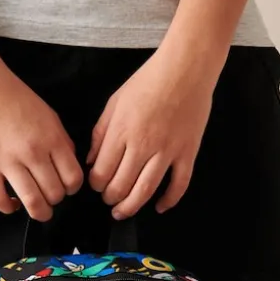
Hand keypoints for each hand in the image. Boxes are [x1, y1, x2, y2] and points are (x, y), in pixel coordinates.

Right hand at [0, 65, 82, 220]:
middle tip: (50, 195)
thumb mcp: (49, 116)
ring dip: (39, 212)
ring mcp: (7, 161)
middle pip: (54, 193)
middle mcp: (32, 153)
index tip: (66, 186)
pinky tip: (13, 204)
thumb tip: (69, 167)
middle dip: (56, 200)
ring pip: (32, 201)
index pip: (73, 178)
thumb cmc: (16, 98)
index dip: (72, 187)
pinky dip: (9, 208)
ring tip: (38, 210)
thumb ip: (61, 142)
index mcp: (52, 139)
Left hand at [87, 49, 214, 218]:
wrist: (185, 69)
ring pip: (146, 190)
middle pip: (121, 185)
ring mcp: (167, 151)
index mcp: (122, 131)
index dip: (96, 185)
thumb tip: (92, 161)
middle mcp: (143, 145)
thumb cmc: (148, 81)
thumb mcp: (114, 102)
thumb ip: (100, 133)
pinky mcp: (188, 153)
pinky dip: (168, 200)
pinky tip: (159, 207)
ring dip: (131, 206)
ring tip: (123, 211)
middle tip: (109, 200)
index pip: (102, 172)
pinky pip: (179, 184)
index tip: (96, 185)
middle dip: (110, 198)